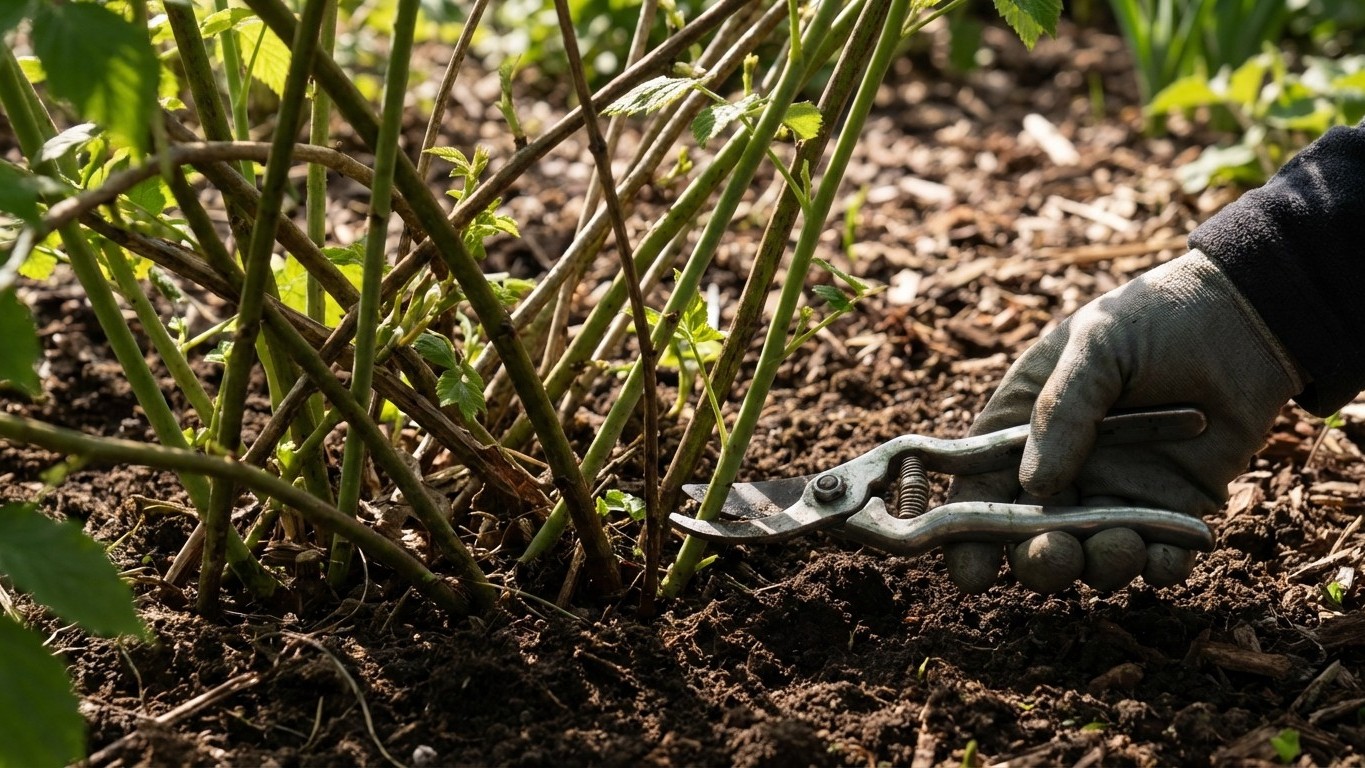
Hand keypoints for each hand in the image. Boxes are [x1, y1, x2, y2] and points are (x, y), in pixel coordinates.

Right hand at [945, 250, 1301, 593]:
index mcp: (1021, 430)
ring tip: (1122, 545)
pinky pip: (1158, 557)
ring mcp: (1117, 494)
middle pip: (1031, 537)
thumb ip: (1062, 410)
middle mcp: (1062, 472)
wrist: (1247, 319)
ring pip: (1092, 556)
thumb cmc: (1155, 319)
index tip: (973, 570)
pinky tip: (1165, 554)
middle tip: (1055, 556)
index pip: (979, 491)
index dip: (966, 536)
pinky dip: (1159, 567)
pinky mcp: (1173, 510)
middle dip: (1038, 560)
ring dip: (1100, 565)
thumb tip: (1035, 485)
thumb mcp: (1096, 343)